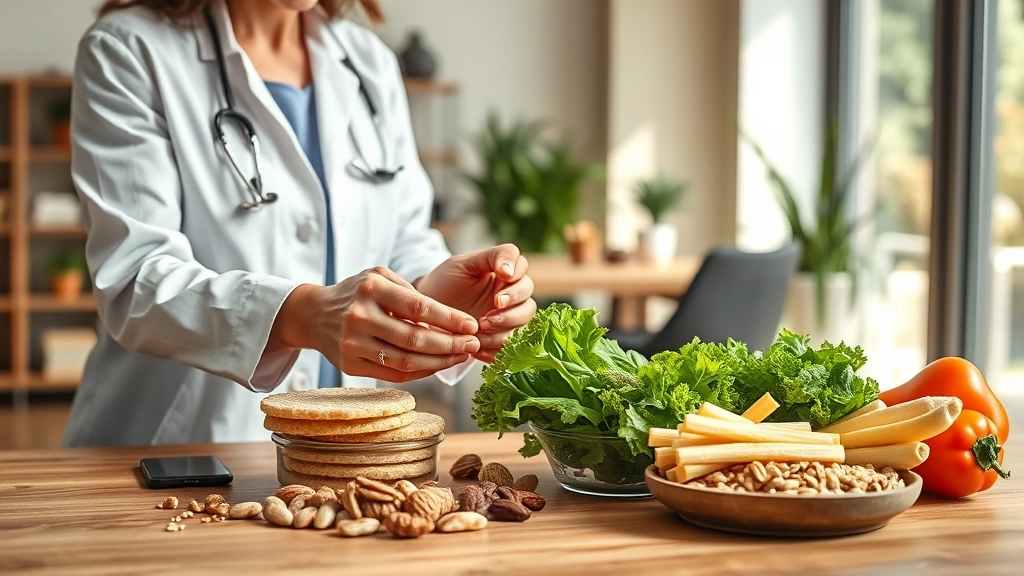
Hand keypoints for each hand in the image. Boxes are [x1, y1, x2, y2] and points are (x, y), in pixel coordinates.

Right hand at [269, 267, 480, 381]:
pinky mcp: (350, 366)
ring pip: (406, 361)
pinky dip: (421, 372)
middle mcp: (360, 317)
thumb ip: (411, 292)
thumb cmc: (356, 292)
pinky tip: (438, 365)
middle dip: (450, 344)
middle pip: (415, 338)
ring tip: (460, 356)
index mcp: (371, 289)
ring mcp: (352, 344)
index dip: (450, 319)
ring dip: (439, 362)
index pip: (420, 307)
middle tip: (473, 345)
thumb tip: (449, 319)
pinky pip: (394, 375)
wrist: (313, 314)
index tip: (472, 325)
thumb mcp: (379, 277)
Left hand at [415, 244, 536, 362]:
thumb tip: (510, 270)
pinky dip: (495, 350)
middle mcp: (512, 297)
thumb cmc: (445, 282)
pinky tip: (477, 348)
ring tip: (478, 332)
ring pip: (523, 327)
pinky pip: (510, 349)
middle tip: (487, 315)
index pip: (522, 267)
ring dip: (503, 332)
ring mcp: (509, 320)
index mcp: (505, 273)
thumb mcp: (463, 264)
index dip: (516, 273)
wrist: (426, 313)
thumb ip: (490, 258)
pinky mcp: (500, 340)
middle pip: (528, 303)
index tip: (503, 277)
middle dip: (510, 310)